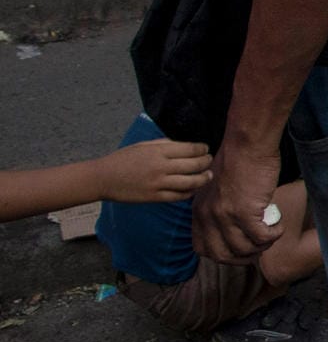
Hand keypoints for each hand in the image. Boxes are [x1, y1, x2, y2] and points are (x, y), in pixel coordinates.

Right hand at [96, 139, 212, 203]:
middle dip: (206, 162)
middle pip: (194, 165)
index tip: (205, 148)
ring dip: (203, 178)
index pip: (190, 149)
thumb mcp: (144, 145)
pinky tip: (193, 188)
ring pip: (190, 182)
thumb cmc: (123, 158)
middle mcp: (161, 167)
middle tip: (210, 160)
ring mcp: (158, 183)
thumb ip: (165, 144)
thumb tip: (186, 145)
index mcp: (158, 151)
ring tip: (208, 175)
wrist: (103, 178)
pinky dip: (189, 192)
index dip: (202, 149)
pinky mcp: (154, 197)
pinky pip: (178, 196)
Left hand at [193, 141, 284, 262]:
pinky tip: (278, 225)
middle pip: (222, 255)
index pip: (202, 249)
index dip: (222, 254)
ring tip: (272, 233)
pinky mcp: (246, 212)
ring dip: (261, 247)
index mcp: (199, 211)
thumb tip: (233, 224)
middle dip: (242, 258)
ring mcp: (226, 216)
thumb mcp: (216, 187)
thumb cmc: (237, 159)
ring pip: (243, 250)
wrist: (247, 144)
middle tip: (258, 248)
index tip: (239, 248)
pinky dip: (273, 235)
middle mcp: (209, 217)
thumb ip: (218, 206)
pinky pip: (261, 237)